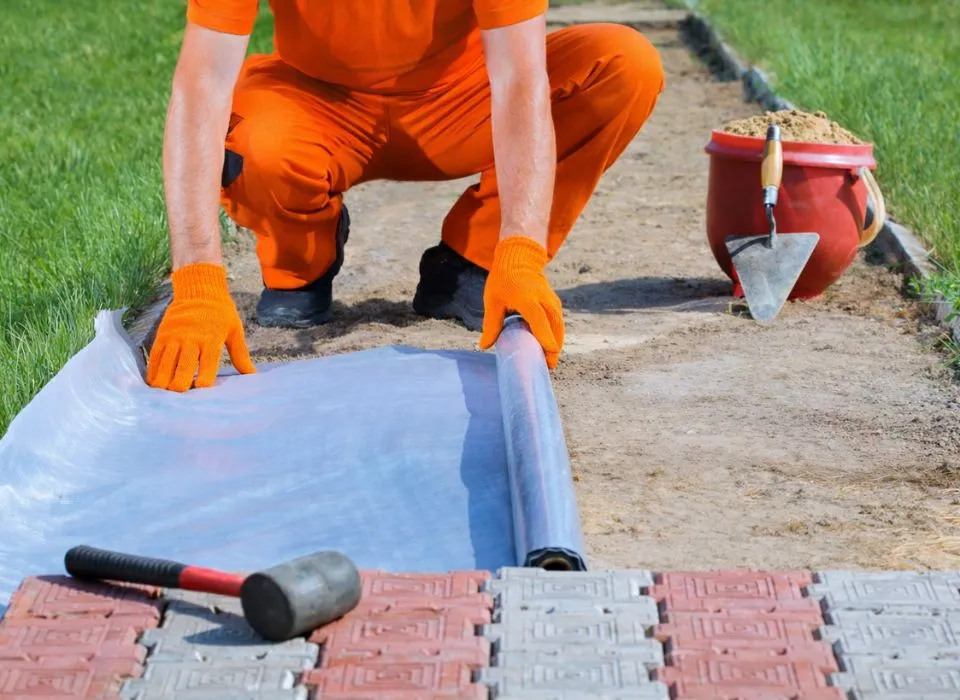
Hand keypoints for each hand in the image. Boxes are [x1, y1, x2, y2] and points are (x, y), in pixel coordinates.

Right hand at [146, 262, 255, 391]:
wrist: (199, 289)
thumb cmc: (220, 312)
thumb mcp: (234, 330)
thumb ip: (240, 353)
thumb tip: (252, 374)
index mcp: (211, 339)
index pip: (208, 362)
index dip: (205, 377)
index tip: (202, 389)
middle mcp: (191, 339)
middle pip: (184, 365)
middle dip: (181, 383)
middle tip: (179, 396)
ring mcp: (174, 337)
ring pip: (166, 362)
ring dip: (164, 379)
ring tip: (162, 394)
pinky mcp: (162, 335)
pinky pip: (155, 355)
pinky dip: (153, 369)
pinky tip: (152, 382)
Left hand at [478, 236, 563, 367]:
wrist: (519, 258)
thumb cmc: (502, 279)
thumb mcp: (493, 300)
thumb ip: (491, 324)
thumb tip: (484, 346)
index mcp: (527, 297)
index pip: (539, 319)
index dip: (545, 335)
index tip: (550, 351)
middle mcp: (543, 299)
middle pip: (554, 325)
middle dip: (554, 346)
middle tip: (549, 366)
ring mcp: (551, 300)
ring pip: (559, 324)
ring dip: (556, 342)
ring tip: (550, 361)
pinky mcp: (554, 302)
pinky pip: (558, 321)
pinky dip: (556, 334)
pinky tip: (550, 347)